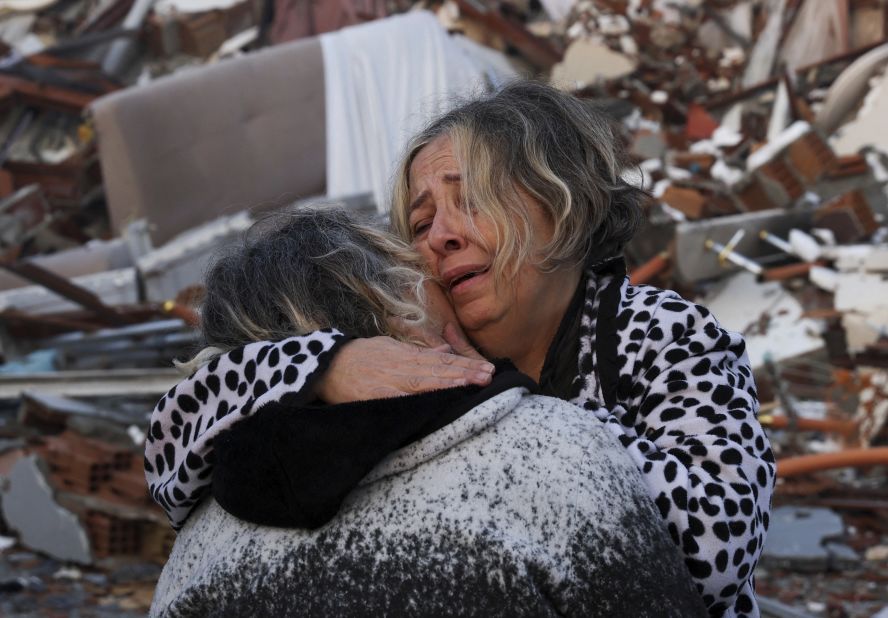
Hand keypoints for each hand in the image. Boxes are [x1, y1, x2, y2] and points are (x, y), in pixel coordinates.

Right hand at [315, 336, 494, 403]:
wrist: (326, 364)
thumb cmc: (360, 356)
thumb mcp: (391, 346)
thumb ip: (418, 349)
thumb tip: (446, 349)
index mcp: (406, 355)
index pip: (441, 361)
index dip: (464, 365)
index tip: (486, 369)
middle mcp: (401, 365)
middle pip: (438, 370)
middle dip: (464, 374)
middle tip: (488, 377)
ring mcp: (389, 380)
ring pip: (424, 381)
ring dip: (449, 383)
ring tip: (472, 384)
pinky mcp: (375, 394)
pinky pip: (399, 398)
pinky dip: (416, 398)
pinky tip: (434, 401)